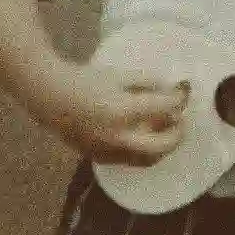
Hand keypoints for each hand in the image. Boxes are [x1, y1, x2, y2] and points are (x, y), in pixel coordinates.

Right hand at [37, 60, 189, 166]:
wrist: (50, 98)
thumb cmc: (84, 80)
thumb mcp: (118, 75)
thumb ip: (146, 81)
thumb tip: (169, 88)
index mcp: (124, 112)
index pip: (164, 108)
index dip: (179, 98)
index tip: (184, 91)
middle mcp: (119, 138)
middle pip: (162, 146)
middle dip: (178, 134)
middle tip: (182, 120)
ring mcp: (109, 152)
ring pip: (147, 159)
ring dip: (162, 145)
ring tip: (166, 128)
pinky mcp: (100, 159)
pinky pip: (130, 160)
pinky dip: (143, 150)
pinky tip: (143, 135)